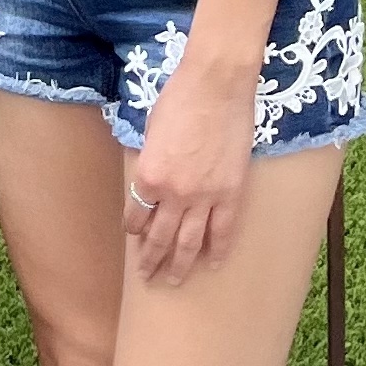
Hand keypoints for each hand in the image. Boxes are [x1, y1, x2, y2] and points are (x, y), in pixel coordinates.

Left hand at [124, 62, 255, 282]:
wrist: (217, 85)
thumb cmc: (179, 98)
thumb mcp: (150, 132)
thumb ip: (149, 162)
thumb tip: (150, 182)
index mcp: (148, 175)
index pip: (137, 214)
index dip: (134, 228)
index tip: (134, 236)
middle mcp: (174, 193)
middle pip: (160, 237)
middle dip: (151, 259)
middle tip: (146, 276)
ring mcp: (205, 196)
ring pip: (190, 243)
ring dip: (179, 265)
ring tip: (172, 281)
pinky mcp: (231, 193)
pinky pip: (224, 231)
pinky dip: (217, 250)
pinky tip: (211, 264)